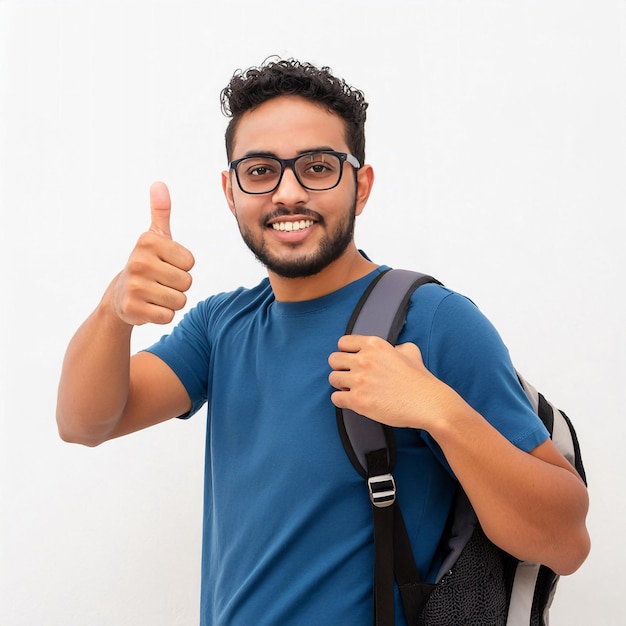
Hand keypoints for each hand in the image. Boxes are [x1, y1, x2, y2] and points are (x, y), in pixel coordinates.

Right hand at [109, 182, 194, 325]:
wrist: (119, 295)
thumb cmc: (146, 263)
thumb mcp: (155, 237)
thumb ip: (161, 212)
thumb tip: (159, 184)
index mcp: (148, 242)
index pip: (190, 262)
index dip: (182, 267)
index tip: (164, 265)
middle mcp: (138, 262)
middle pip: (187, 282)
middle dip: (178, 286)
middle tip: (159, 281)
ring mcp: (134, 287)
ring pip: (180, 301)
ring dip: (172, 301)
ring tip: (155, 294)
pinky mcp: (133, 309)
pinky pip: (168, 316)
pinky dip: (163, 315)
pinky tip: (149, 306)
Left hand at [328, 334, 449, 428]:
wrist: (428, 404)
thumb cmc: (420, 381)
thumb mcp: (411, 353)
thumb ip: (397, 347)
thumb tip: (394, 348)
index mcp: (374, 345)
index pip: (343, 342)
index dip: (345, 353)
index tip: (350, 361)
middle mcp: (364, 359)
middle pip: (333, 359)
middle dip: (340, 368)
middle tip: (350, 377)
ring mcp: (360, 380)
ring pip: (333, 379)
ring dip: (341, 385)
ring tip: (353, 390)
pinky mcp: (358, 400)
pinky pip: (336, 398)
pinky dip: (342, 400)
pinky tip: (353, 401)